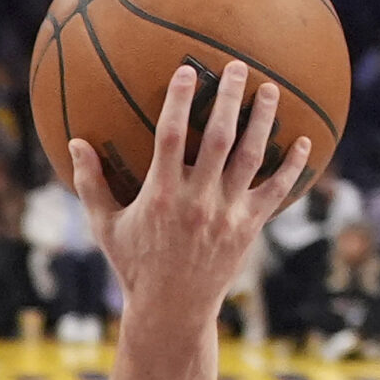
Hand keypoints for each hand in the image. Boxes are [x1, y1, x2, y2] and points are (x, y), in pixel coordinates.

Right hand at [71, 61, 309, 333]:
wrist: (172, 312)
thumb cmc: (136, 267)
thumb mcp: (106, 228)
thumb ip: (92, 184)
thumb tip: (74, 142)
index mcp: (161, 196)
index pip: (172, 137)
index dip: (180, 101)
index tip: (188, 71)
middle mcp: (197, 202)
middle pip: (220, 138)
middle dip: (230, 98)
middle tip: (239, 67)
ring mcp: (226, 215)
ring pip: (251, 157)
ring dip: (263, 120)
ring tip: (270, 90)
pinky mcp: (247, 229)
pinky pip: (275, 192)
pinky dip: (292, 167)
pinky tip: (304, 141)